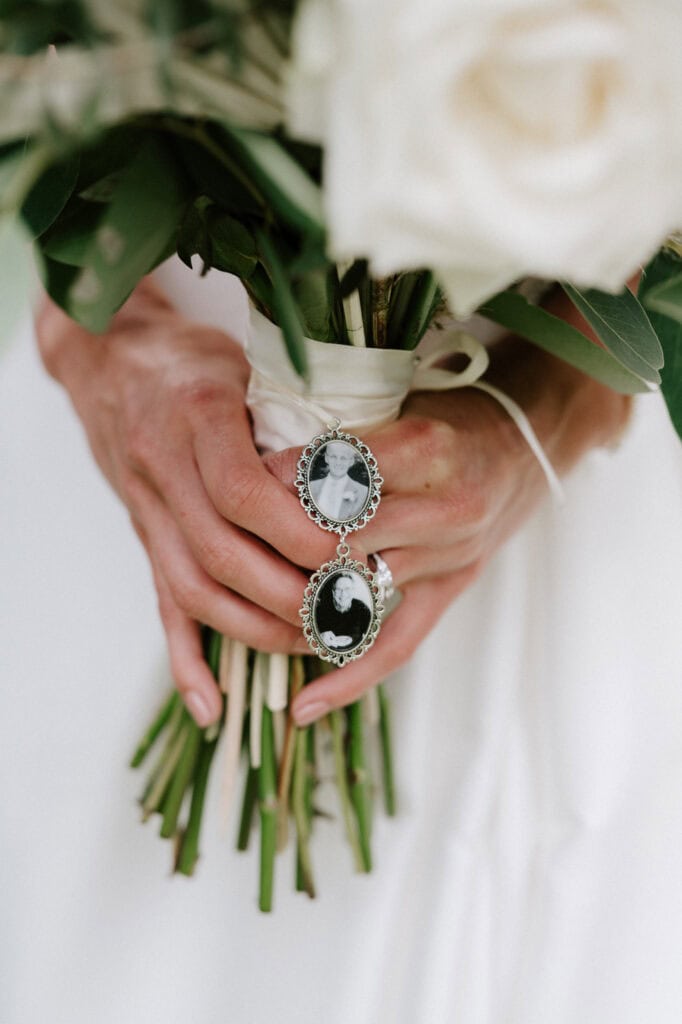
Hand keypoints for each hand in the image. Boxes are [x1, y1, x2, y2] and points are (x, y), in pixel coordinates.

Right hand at [35, 280, 334, 725]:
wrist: (115, 362)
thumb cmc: (200, 360)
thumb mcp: (250, 364)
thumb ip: (297, 412)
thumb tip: (368, 462)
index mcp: (196, 414)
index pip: (242, 492)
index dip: (296, 532)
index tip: (347, 554)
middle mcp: (163, 467)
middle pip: (221, 554)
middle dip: (287, 593)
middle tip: (345, 611)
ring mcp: (148, 510)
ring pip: (195, 589)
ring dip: (254, 629)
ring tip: (311, 643)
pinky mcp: (144, 538)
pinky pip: (162, 605)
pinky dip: (186, 661)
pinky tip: (212, 706)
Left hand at [264, 320, 631, 726]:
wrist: (526, 439)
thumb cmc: (447, 412)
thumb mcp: (398, 400)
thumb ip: (338, 432)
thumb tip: (253, 458)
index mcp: (424, 446)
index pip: (331, 475)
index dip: (276, 482)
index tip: (236, 485)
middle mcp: (444, 506)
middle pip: (339, 542)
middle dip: (280, 547)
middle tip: (231, 548)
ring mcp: (452, 556)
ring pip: (357, 595)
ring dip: (298, 603)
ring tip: (243, 611)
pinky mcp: (453, 589)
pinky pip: (397, 644)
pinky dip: (349, 678)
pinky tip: (306, 704)